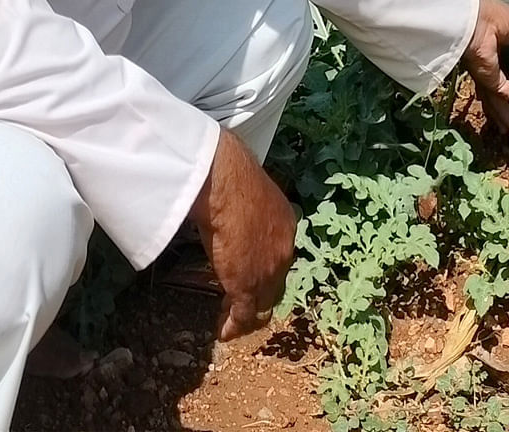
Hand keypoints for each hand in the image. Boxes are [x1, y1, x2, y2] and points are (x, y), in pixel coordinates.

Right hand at [189, 129, 296, 340]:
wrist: (226, 180)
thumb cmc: (228, 176)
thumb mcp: (246, 193)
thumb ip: (243, 207)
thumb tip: (225, 203)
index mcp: (285, 225)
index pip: (278, 257)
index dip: (264, 270)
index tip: (248, 275)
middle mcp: (284, 251)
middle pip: (274, 284)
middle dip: (259, 297)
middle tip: (240, 305)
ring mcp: (267, 271)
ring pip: (261, 304)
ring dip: (245, 316)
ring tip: (231, 324)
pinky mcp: (247, 284)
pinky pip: (242, 313)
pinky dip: (233, 325)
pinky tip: (223, 332)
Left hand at [462, 0, 508, 145]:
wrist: (475, 19)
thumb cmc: (494, 16)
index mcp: (495, 50)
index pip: (503, 73)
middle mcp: (489, 66)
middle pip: (498, 97)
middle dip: (507, 115)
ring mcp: (487, 75)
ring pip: (498, 103)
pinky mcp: (488, 79)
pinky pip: (506, 94)